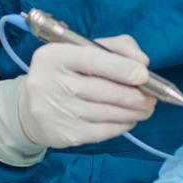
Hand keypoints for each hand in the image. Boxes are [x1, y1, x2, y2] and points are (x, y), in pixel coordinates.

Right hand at [18, 36, 157, 148]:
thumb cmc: (64, 74)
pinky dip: (122, 125)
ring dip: (133, 112)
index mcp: (53, 56)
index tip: (144, 74)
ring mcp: (55, 111)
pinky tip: (129, 119)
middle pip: (102, 90)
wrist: (30, 108)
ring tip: (146, 108)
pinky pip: (103, 131)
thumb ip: (116, 48)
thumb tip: (143, 62)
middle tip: (152, 97)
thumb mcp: (83, 52)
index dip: (121, 67)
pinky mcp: (64, 134)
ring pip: (106, 113)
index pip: (92, 59)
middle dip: (134, 95)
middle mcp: (49, 83)